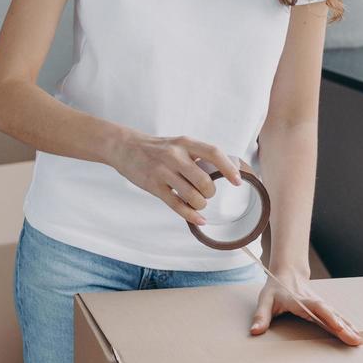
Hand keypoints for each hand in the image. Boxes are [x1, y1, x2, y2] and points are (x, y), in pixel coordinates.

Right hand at [105, 131, 242, 226]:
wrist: (124, 147)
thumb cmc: (157, 148)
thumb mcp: (178, 144)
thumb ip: (197, 155)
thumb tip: (224, 170)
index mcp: (185, 143)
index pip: (213, 153)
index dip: (229, 168)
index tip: (238, 182)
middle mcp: (175, 156)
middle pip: (204, 181)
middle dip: (210, 192)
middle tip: (206, 193)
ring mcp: (163, 171)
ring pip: (192, 196)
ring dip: (200, 204)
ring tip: (197, 203)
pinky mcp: (153, 186)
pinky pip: (177, 205)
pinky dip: (191, 215)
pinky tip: (198, 219)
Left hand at [251, 274, 362, 346]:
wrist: (287, 273)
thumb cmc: (275, 289)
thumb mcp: (264, 300)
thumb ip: (260, 316)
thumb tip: (255, 332)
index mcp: (299, 299)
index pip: (315, 307)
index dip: (326, 315)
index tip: (337, 326)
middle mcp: (313, 302)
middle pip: (330, 314)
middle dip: (343, 327)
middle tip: (355, 340)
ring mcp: (320, 305)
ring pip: (336, 316)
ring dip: (348, 327)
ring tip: (359, 340)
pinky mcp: (324, 309)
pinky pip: (337, 317)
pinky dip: (347, 325)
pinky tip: (356, 335)